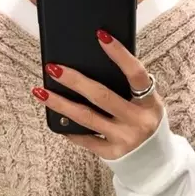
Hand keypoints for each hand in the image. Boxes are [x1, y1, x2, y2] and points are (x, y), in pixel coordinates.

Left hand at [32, 29, 163, 160]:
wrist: (153, 160)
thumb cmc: (144, 121)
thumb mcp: (146, 103)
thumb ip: (129, 87)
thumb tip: (94, 61)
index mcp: (150, 103)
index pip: (136, 74)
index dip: (120, 54)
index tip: (100, 35)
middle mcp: (138, 122)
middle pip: (102, 97)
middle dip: (75, 81)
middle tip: (53, 68)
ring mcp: (124, 139)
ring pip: (87, 118)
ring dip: (61, 103)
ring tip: (41, 92)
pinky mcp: (111, 154)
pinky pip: (85, 139)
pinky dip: (69, 128)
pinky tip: (55, 118)